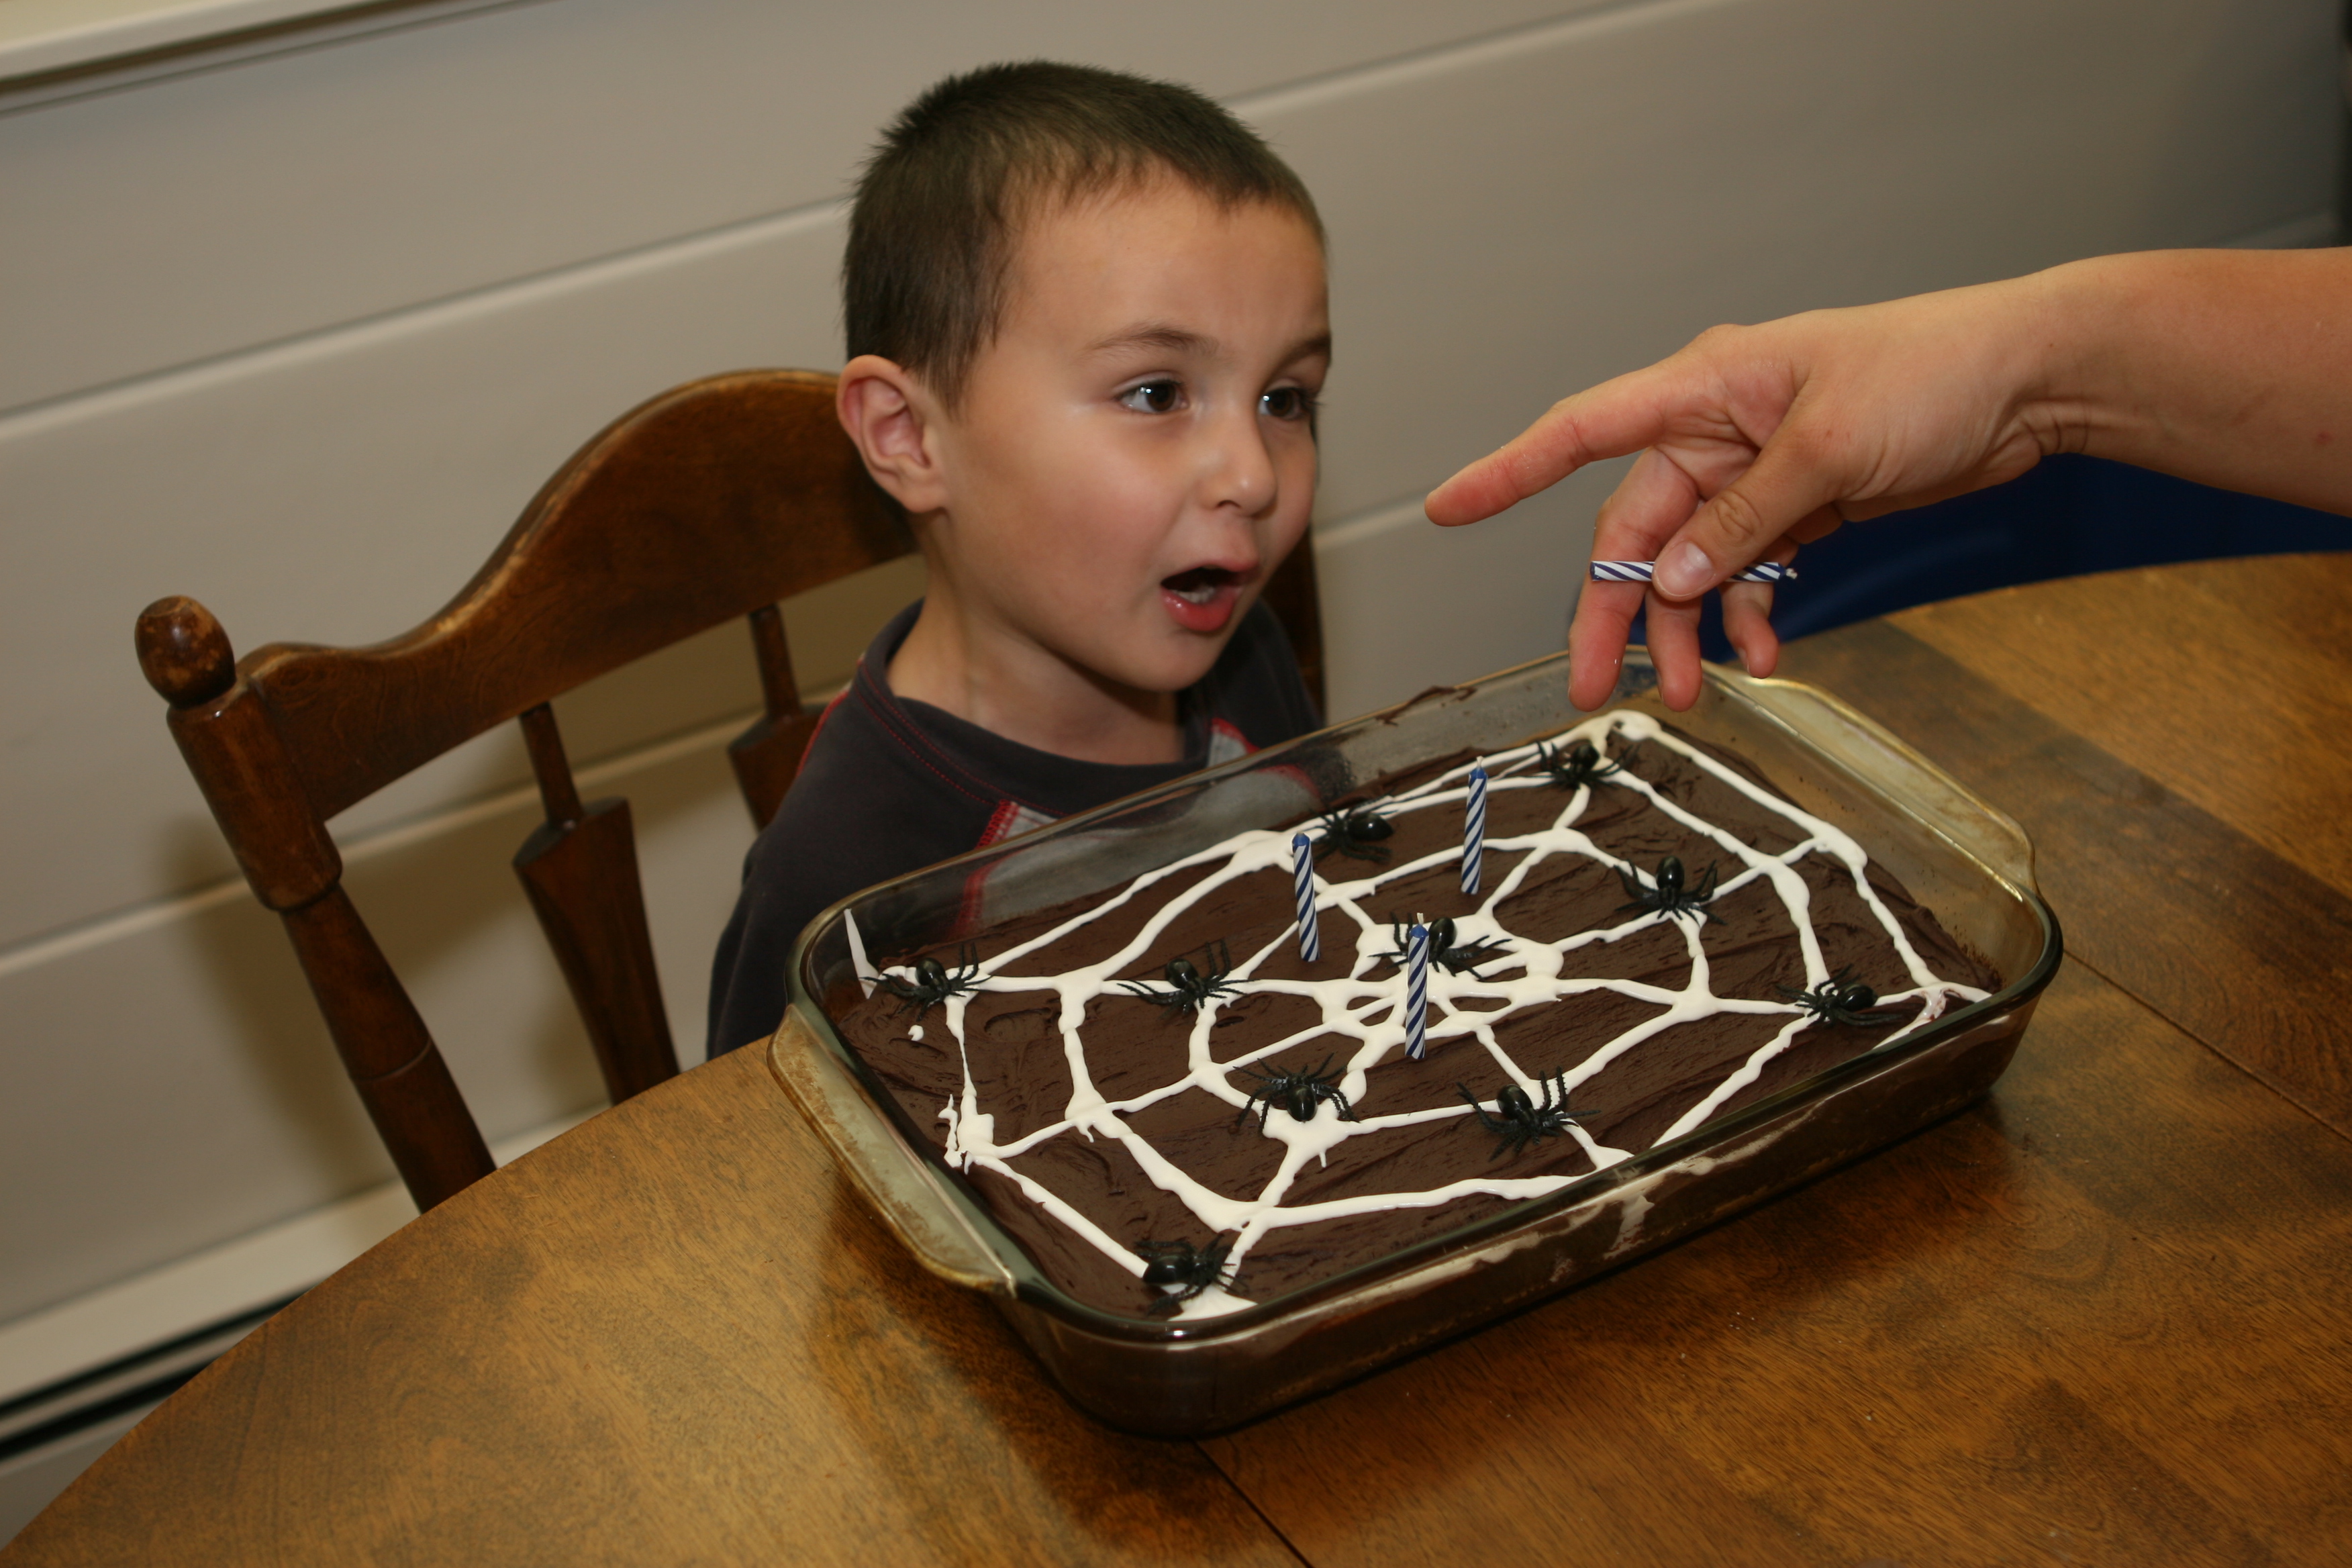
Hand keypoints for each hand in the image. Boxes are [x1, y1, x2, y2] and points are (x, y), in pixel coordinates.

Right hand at [1426, 274, 2070, 708]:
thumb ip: (1744, 520)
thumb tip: (1671, 581)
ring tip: (1696, 692)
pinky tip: (1763, 656)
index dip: (1508, 472)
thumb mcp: (1830, 447)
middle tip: (1595, 689)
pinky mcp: (1797, 506)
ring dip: (1686, 629)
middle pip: (1634, 529)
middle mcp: (1716, 430)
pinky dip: (1748, 616)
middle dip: (1615, 611)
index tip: (1447, 509)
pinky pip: (1747, 572)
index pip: (1582, 431)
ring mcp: (1755, 471)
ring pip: (1688, 565)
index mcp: (1705, 389)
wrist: (2032, 380)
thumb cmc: (1935, 373)